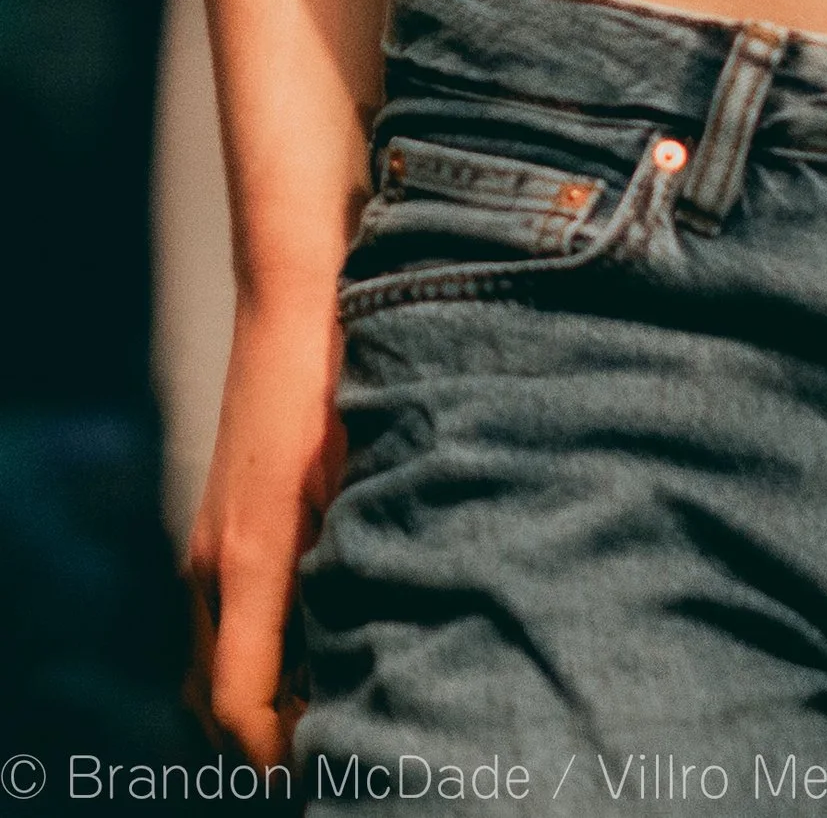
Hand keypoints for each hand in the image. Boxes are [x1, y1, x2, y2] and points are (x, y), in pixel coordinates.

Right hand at [187, 287, 346, 763]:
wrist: (296, 294)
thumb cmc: (342, 376)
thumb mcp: (363, 469)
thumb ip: (362, 558)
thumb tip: (384, 642)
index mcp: (249, 559)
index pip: (239, 702)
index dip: (278, 752)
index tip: (329, 766)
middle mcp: (214, 561)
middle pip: (218, 696)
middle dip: (271, 735)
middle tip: (343, 744)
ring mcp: (210, 542)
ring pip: (219, 658)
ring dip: (262, 696)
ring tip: (335, 704)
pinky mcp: (222, 522)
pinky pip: (225, 617)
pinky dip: (256, 652)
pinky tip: (317, 643)